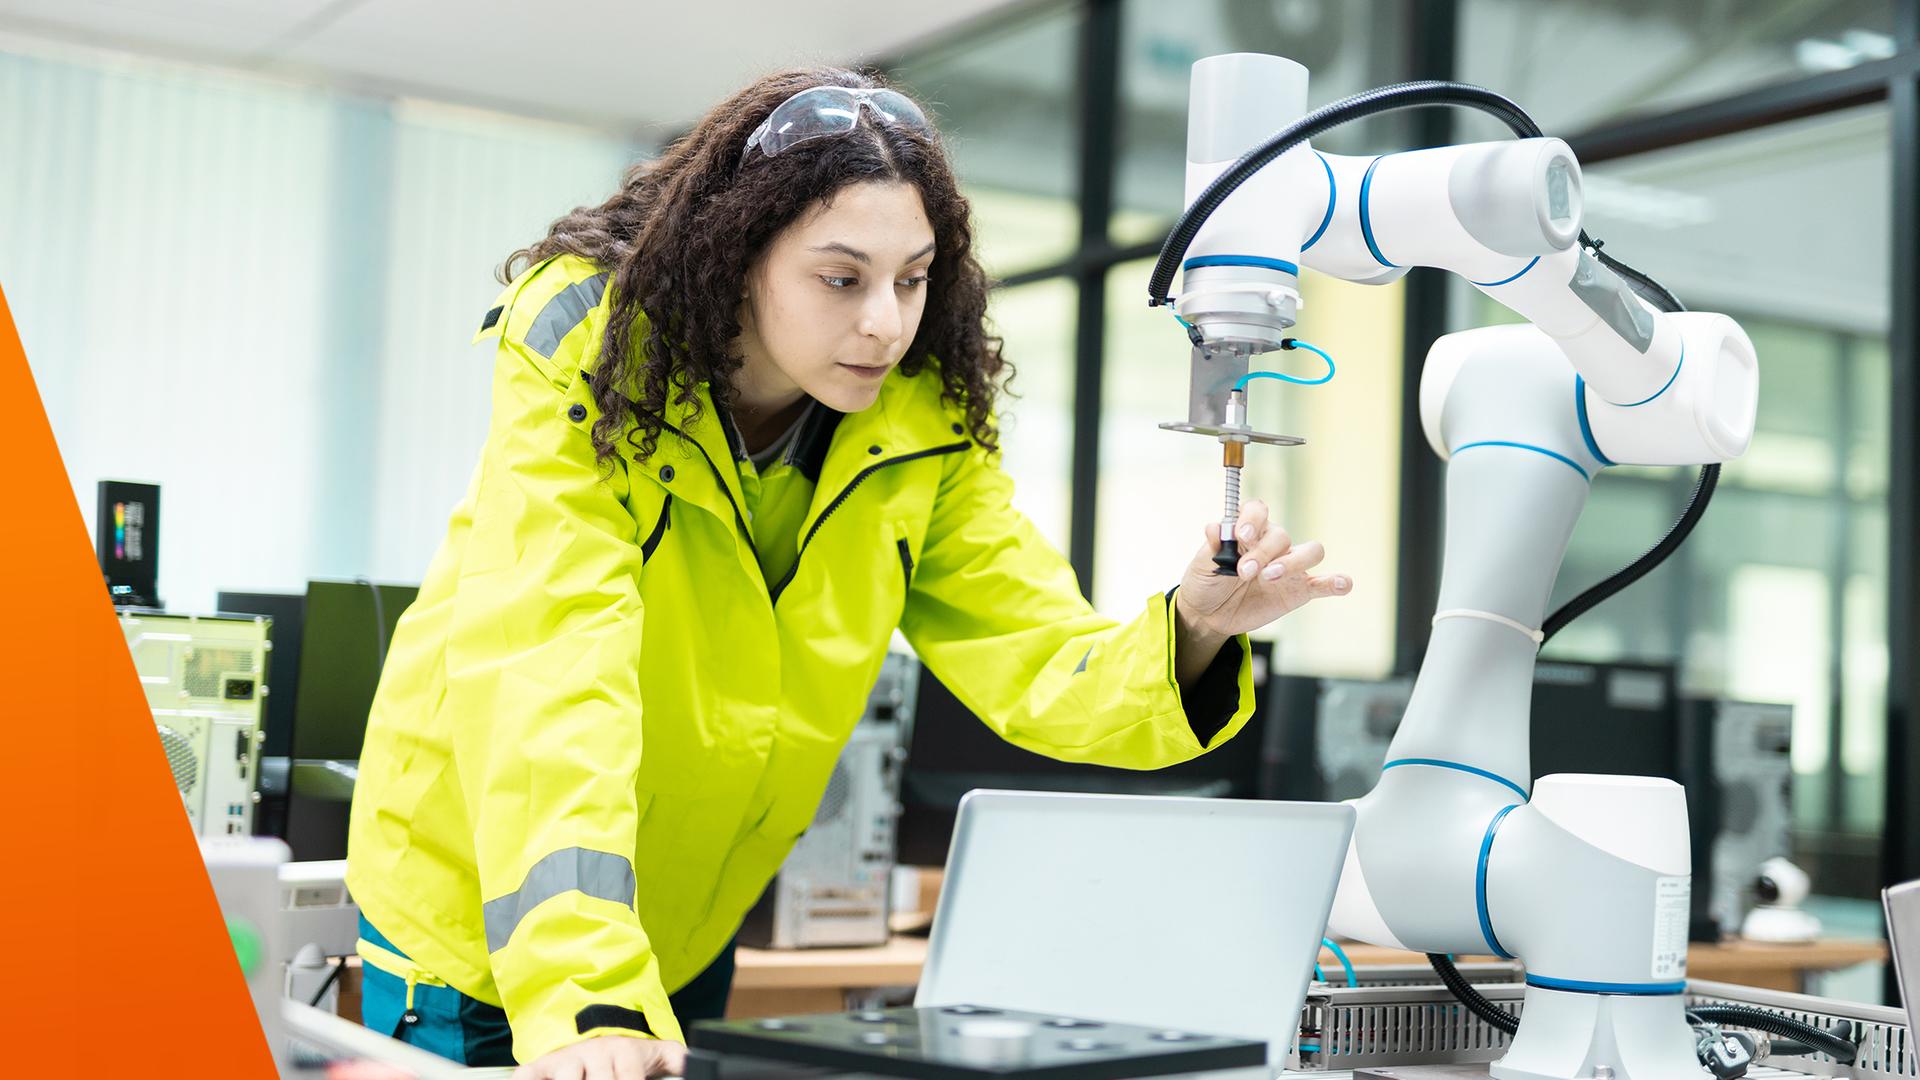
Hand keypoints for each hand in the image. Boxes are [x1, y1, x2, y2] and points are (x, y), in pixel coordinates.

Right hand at [511, 1035, 686, 1079]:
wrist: (588, 1023)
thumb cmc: (624, 1051)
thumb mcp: (655, 1052)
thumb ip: (677, 1059)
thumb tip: (697, 1063)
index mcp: (623, 1053)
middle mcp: (594, 1054)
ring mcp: (566, 1060)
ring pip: (568, 1079)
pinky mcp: (540, 1065)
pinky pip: (527, 1077)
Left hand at [1174, 499, 1350, 655]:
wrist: (1209, 615)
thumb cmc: (1206, 582)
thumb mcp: (1201, 564)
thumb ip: (1212, 547)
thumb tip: (1214, 527)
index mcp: (1248, 531)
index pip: (1258, 511)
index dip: (1253, 519)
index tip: (1241, 535)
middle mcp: (1271, 545)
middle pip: (1282, 535)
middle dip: (1263, 552)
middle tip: (1244, 572)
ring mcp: (1288, 567)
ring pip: (1310, 551)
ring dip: (1293, 562)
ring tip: (1270, 577)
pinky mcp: (1299, 590)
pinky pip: (1323, 583)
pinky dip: (1336, 582)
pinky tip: (1343, 584)